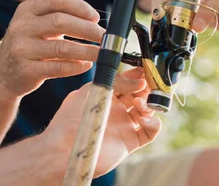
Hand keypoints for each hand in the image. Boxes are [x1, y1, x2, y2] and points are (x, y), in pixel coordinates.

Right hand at [0, 0, 104, 99]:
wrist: (0, 75)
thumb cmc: (28, 46)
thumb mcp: (35, 25)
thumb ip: (59, 18)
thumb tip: (95, 21)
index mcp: (26, 10)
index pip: (56, 0)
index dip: (79, 6)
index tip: (96, 17)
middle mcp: (21, 26)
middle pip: (61, 21)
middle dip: (87, 29)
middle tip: (104, 37)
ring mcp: (21, 49)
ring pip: (62, 48)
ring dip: (87, 51)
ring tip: (102, 54)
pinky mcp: (25, 70)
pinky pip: (57, 68)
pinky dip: (75, 67)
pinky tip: (86, 66)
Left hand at [44, 68, 161, 177]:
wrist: (64, 149)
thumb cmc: (71, 118)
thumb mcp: (91, 91)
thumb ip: (115, 82)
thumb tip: (139, 80)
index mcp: (106, 94)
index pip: (127, 81)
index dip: (138, 75)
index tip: (147, 70)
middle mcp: (116, 108)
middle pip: (140, 95)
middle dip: (148, 88)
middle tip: (151, 85)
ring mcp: (123, 124)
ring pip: (147, 111)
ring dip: (149, 105)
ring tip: (139, 104)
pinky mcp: (129, 141)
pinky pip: (149, 132)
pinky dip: (154, 124)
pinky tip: (144, 121)